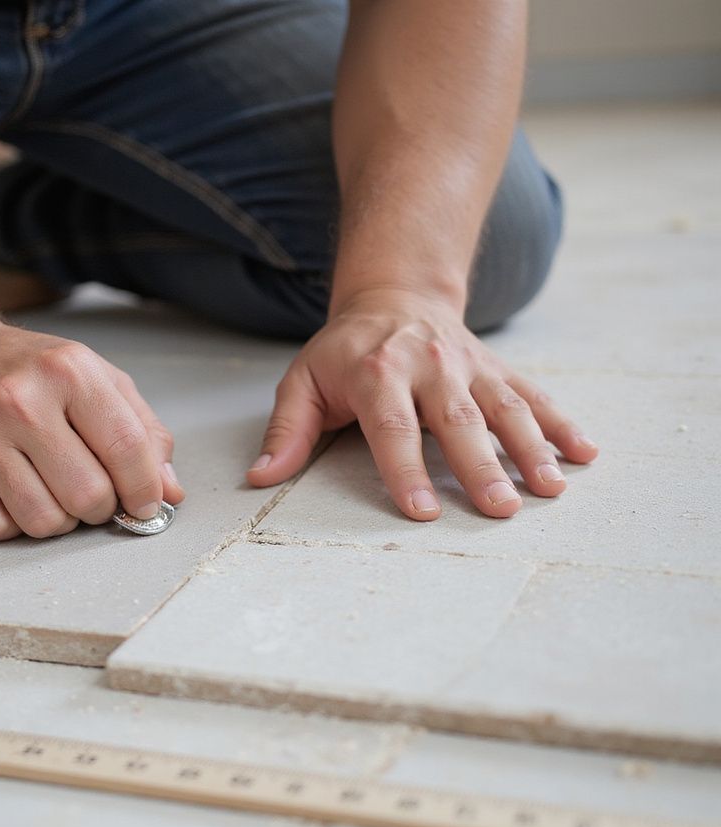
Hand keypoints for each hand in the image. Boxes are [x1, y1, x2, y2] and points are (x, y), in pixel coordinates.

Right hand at [0, 321, 184, 539]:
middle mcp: (20, 400)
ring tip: (53, 491)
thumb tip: (169, 491)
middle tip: (92, 493)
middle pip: (88, 495)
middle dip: (100, 507)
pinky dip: (14, 524)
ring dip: (59, 520)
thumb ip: (142, 431)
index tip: (145, 503)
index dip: (145, 489)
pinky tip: (14, 494)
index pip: (127, 448)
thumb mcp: (95, 379)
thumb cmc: (28, 370)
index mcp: (69, 370)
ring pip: (43, 521)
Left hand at [246, 288, 597, 519]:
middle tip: (500, 508)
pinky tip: (585, 454)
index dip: (406, 469)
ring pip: (504, 408)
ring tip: (550, 488)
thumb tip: (261, 477)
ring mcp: (468, 366)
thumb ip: (288, 430)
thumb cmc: (344, 352)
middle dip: (480, 466)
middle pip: (457, 421)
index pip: (393, 426)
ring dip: (531, 448)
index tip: (422, 510)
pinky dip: (560, 424)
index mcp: (376, 372)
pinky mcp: (496, 369)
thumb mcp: (303, 381)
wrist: (395, 296)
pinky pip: (532, 396)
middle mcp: (428, 366)